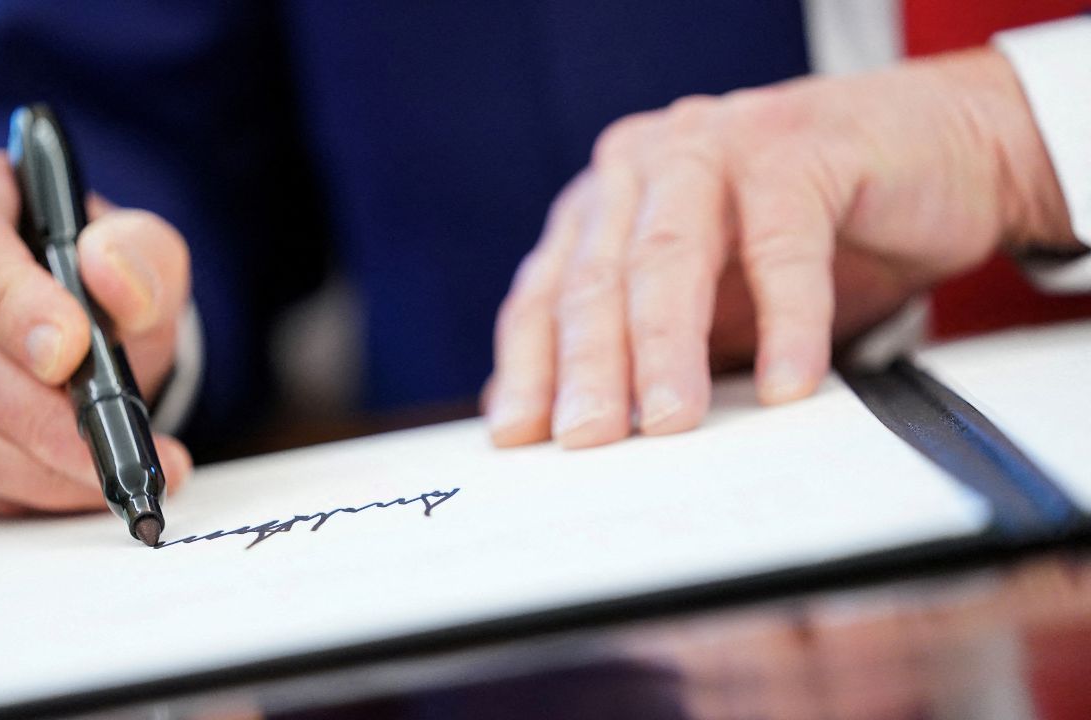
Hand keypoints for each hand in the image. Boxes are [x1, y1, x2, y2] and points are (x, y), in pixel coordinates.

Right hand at [0, 140, 192, 521]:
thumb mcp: (122, 240)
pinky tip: (64, 487)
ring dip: (34, 468)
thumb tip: (115, 278)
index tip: (74, 351)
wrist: (29, 308)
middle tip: (118, 440)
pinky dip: (11, 496)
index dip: (12, 304)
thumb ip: (138, 251)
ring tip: (110, 473)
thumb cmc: (65, 265)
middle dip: (43, 413)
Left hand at [488, 48, 1077, 448]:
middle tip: (585, 439)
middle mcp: (645, 167)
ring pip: (670, 256)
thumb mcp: (709, 303)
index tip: (518, 437)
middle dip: (588, 367)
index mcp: (606, 203)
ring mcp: (715, 146)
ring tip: (670, 421)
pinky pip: (783, 244)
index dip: (530, 367)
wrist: (932, 155)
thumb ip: (640, 348)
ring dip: (666, 346)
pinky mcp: (798, 147)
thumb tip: (556, 425)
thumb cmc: (808, 238)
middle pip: (599, 279)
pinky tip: (787, 384)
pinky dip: (786, 319)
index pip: (547, 292)